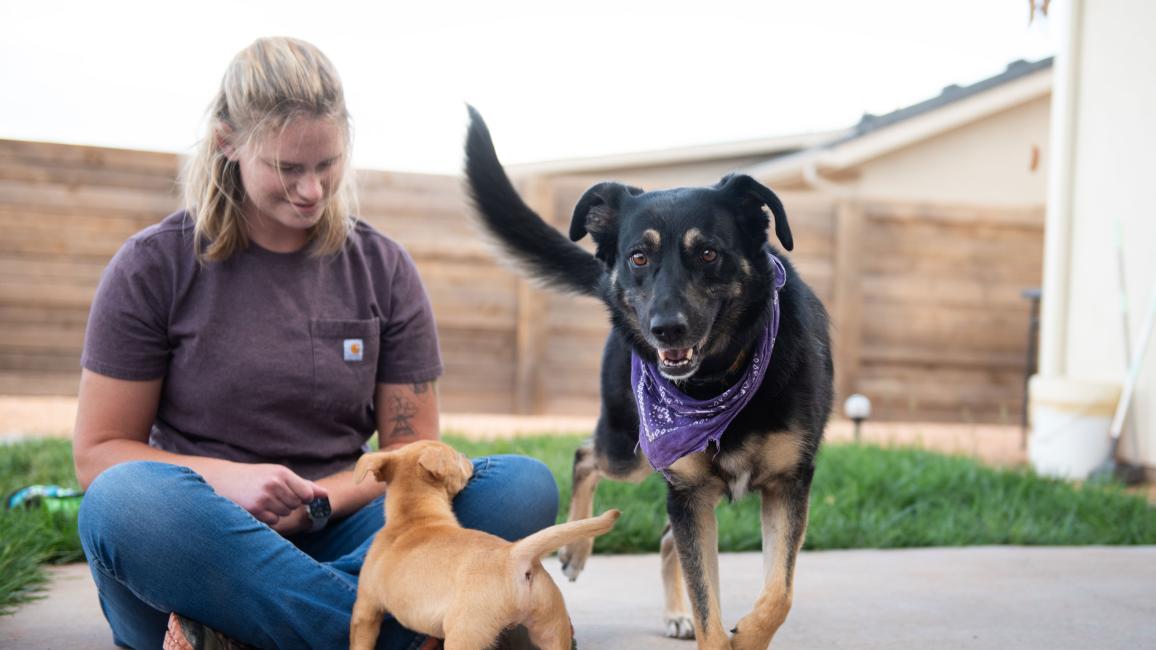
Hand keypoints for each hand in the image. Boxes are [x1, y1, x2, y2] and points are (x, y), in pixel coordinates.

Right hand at [205, 462, 327, 530]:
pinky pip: (274, 521)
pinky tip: (257, 508)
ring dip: (277, 510)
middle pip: (296, 505)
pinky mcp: (255, 509)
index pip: (308, 494)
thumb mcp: (278, 475)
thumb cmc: (256, 477)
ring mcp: (265, 497)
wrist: (223, 479)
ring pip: (285, 513)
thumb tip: (326, 494)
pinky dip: (267, 518)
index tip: (291, 494)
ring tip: (263, 500)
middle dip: (287, 503)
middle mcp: (275, 483)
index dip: (302, 498)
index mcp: (282, 473)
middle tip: (270, 495)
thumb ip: (303, 485)